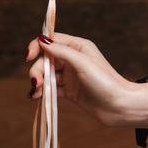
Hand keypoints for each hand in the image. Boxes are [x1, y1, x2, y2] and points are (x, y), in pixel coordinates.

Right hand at [25, 32, 147, 128]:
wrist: (118, 106)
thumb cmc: (105, 82)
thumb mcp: (82, 63)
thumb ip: (61, 51)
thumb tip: (41, 40)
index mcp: (78, 47)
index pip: (51, 40)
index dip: (37, 46)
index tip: (28, 57)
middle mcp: (73, 59)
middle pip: (46, 59)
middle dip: (37, 69)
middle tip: (36, 82)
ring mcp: (71, 75)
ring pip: (46, 74)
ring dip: (37, 81)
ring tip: (35, 92)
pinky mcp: (70, 91)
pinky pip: (50, 88)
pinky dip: (41, 91)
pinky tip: (35, 97)